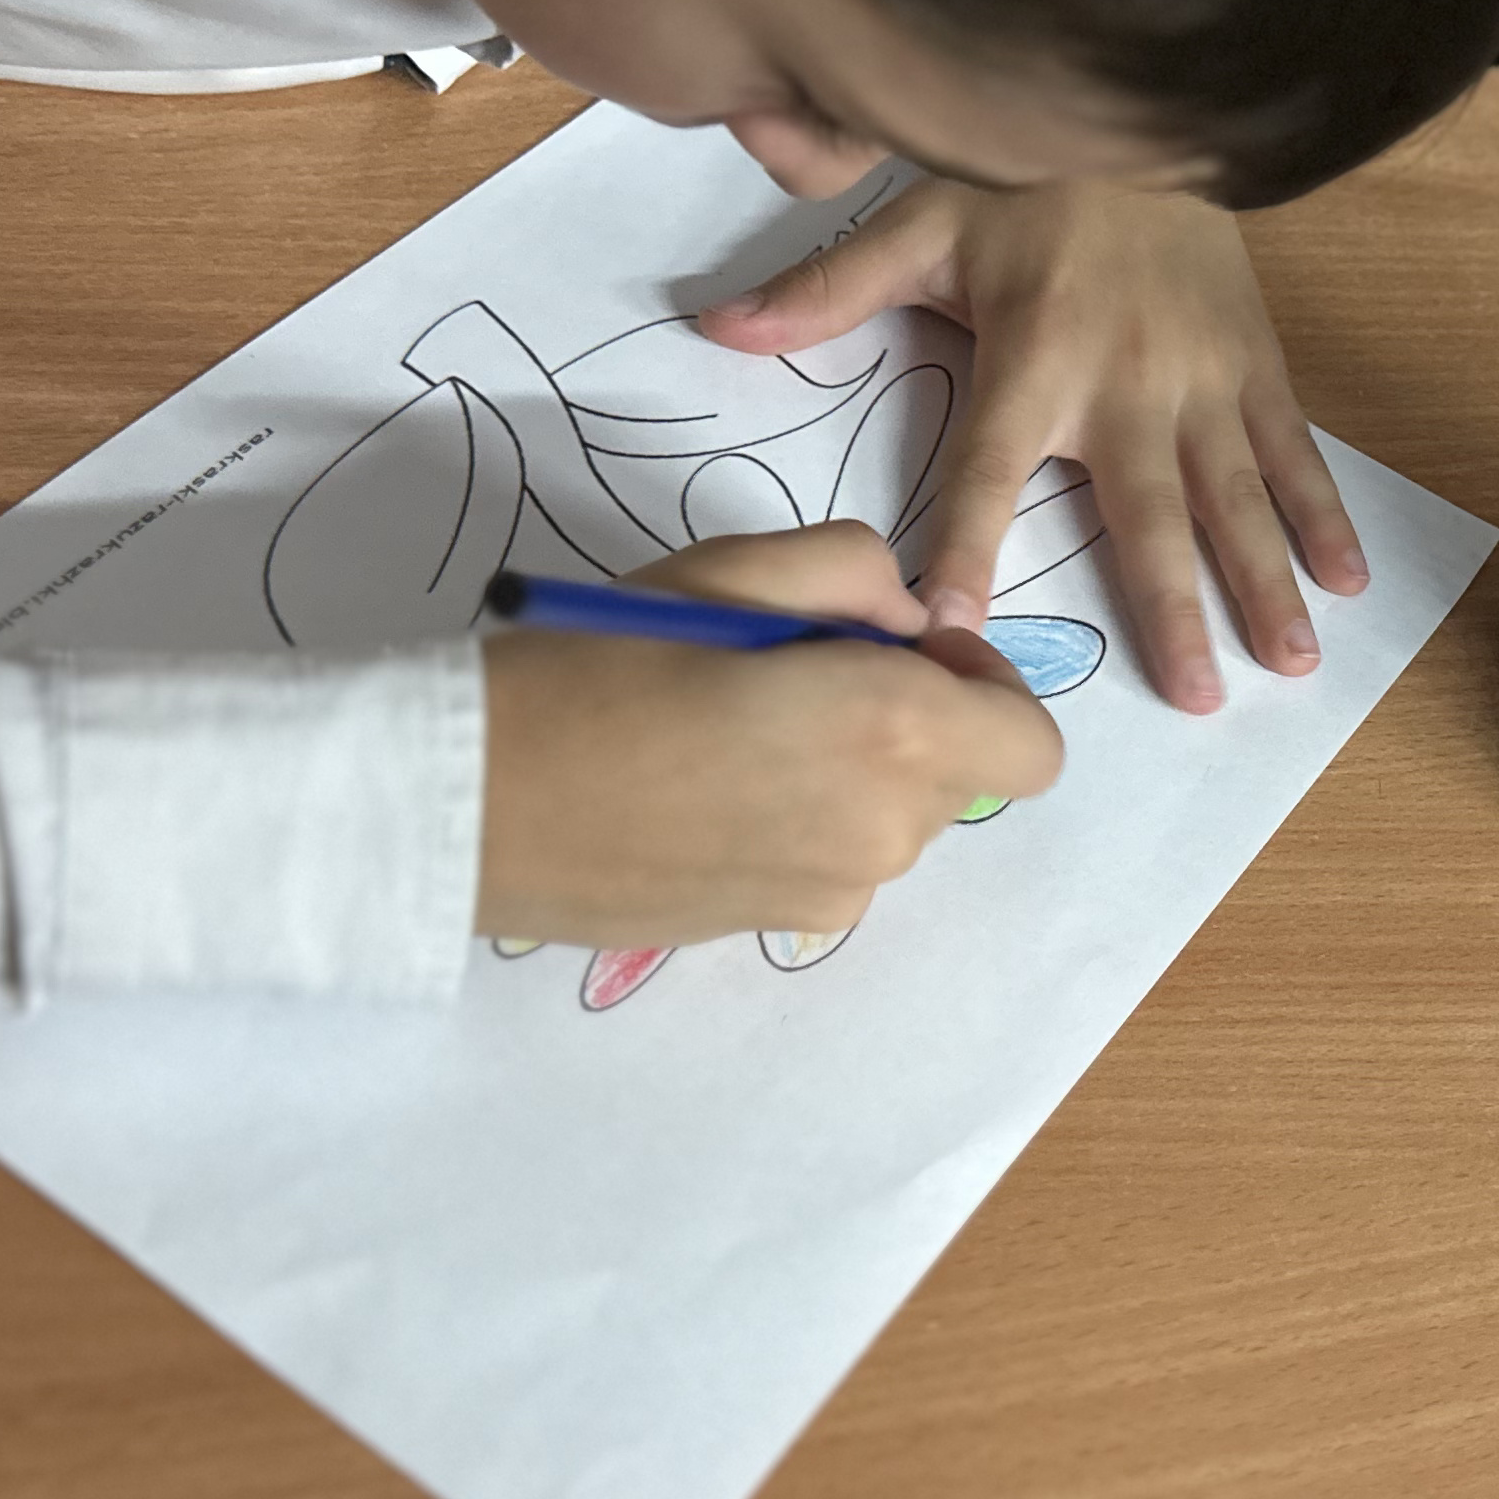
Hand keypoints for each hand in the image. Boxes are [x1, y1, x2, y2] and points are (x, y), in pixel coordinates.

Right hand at [475, 524, 1063, 944]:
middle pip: (955, 777)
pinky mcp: (764, 932)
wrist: (466, 799)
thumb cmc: (594, 661)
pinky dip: (793, 820)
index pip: (1032, 746)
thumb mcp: (730, 567)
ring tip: (726, 721)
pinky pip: (823, 865)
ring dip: (845, 770)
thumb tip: (908, 626)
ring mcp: (825, 898)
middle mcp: (880, 833)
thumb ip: (857, 574)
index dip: (984, 688)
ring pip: (887, 823)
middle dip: (905, 717)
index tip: (899, 650)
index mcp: (893, 736)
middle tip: (788, 668)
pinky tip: (695, 783)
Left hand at [698, 179, 1365, 713]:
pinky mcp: (1254, 360)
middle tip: (1195, 696)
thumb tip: (716, 326)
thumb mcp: (916, 222)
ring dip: (1264, 578)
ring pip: (1235, 494)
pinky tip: (1347, 577)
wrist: (1141, 105)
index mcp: (1032, 357)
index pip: (987, 471)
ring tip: (1289, 662)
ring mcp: (1201, 376)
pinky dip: (1322, 511)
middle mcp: (1124, 381)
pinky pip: (1291, 446)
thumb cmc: (1021, 181)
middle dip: (1174, 605)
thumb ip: (827, 288)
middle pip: (1147, 512)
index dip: (967, 547)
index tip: (953, 628)